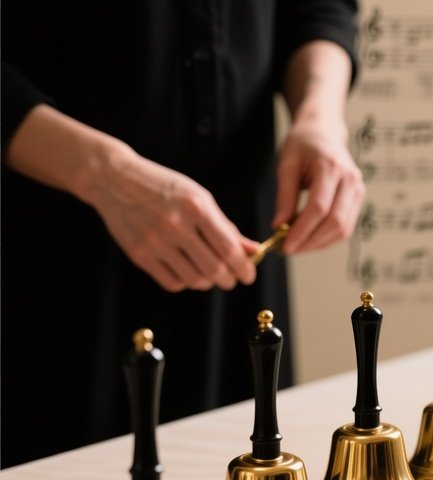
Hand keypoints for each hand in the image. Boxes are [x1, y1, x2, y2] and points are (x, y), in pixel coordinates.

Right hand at [88, 148, 257, 291]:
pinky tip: (187, 271)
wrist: (114, 180)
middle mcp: (175, 225)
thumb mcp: (199, 198)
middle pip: (213, 269)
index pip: (228, 249)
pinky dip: (186, 282)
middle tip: (230, 279)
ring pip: (194, 280)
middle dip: (228, 280)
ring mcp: (155, 242)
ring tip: (209, 274)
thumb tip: (253, 250)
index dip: (243, 267)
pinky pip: (172, 282)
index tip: (248, 275)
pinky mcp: (139, 255)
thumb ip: (226, 227)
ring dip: (208, 282)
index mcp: (195, 208)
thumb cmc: (164, 188)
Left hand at [272, 116, 364, 254]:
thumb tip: (279, 227)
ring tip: (298, 246)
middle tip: (290, 250)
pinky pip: (346, 227)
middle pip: (335, 222)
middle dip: (311, 242)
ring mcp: (358, 191)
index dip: (302, 230)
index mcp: (331, 167)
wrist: (324, 133)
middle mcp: (350, 180)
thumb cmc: (303, 145)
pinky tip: (310, 239)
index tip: (285, 245)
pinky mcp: (358, 200)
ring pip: (343, 230)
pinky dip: (327, 238)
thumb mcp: (286, 165)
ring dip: (319, 243)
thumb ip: (284, 197)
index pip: (319, 207)